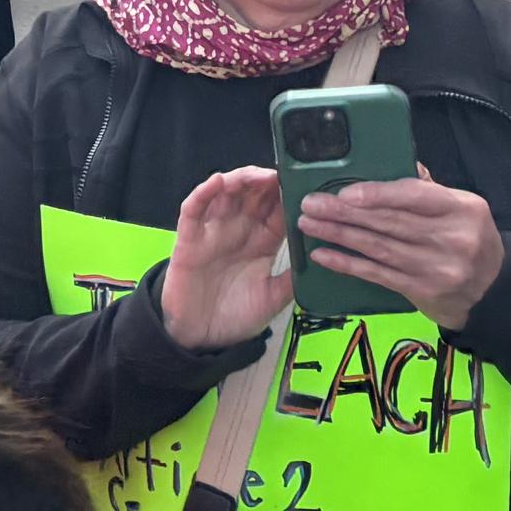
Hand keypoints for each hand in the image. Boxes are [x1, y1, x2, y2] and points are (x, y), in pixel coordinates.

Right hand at [158, 166, 292, 351]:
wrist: (201, 337)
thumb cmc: (236, 316)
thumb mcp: (273, 299)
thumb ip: (293, 279)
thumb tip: (321, 260)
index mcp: (261, 243)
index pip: (277, 211)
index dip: (289, 197)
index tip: (305, 185)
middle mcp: (238, 231)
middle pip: (253, 196)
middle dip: (267, 182)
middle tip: (284, 172)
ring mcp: (213, 232)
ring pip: (226, 195)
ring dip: (240, 180)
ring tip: (257, 175)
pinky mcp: (189, 238)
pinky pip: (194, 209)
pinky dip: (204, 193)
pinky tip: (217, 181)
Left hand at [296, 169, 506, 328]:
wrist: (494, 292)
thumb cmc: (468, 238)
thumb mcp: (462, 208)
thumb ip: (427, 189)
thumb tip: (392, 161)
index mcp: (462, 209)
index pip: (414, 196)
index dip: (376, 194)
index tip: (343, 191)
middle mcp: (452, 239)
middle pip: (389, 222)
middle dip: (344, 212)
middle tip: (310, 203)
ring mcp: (437, 268)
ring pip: (378, 248)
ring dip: (338, 235)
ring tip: (308, 224)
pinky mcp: (422, 291)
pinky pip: (377, 274)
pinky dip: (347, 264)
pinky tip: (323, 254)